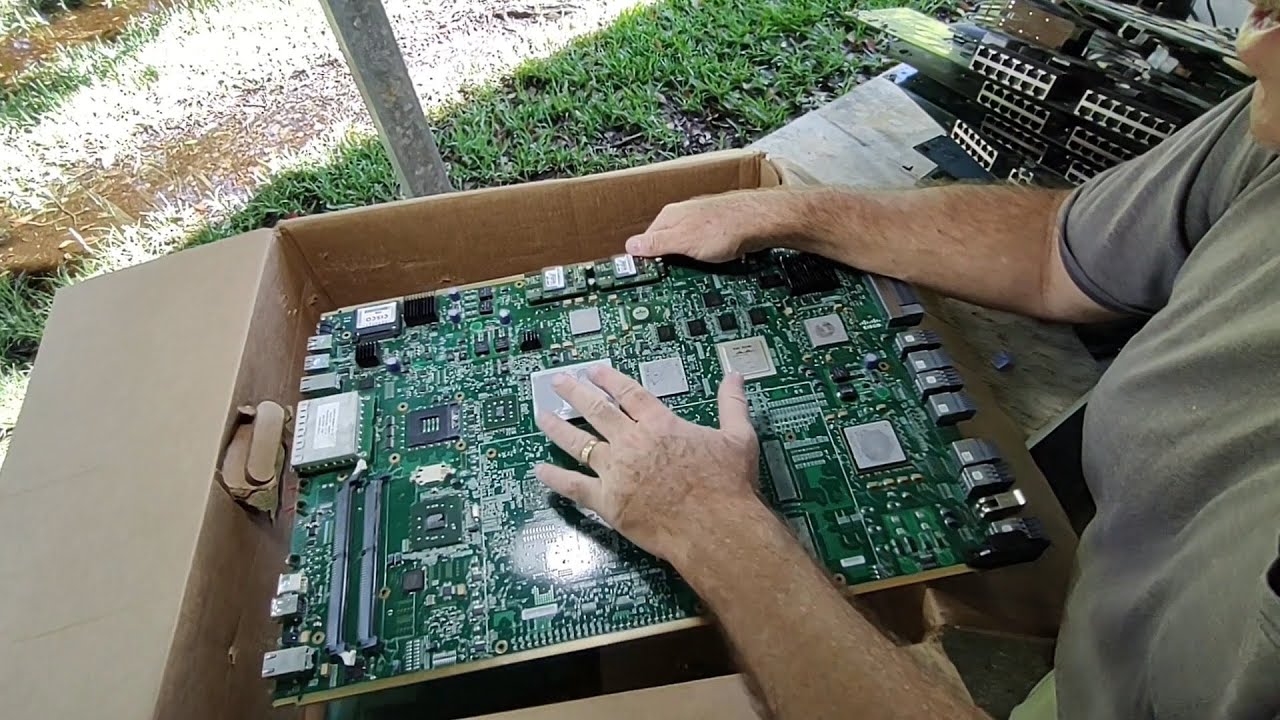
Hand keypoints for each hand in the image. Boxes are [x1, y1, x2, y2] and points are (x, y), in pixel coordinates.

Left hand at [533, 365, 761, 563]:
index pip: (628, 393)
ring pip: (578, 443)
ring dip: (557, 427)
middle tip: (558, 382)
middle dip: (574, 393)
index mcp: (660, 424)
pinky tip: (538, 471)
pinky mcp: (608, 501)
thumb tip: (734, 377)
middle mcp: (632, 442)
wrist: (715, 526)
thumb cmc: (727, 485)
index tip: (593, 371)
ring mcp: (616, 471)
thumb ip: (732, 405)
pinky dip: (554, 478)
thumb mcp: (738, 437)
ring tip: (541, 416)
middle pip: (596, 410)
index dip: (608, 379)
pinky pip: (573, 486)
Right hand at [624, 189, 804, 261]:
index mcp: (670, 217)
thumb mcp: (684, 241)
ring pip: (685, 247)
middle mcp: (683, 215)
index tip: (646, 279)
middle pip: (666, 244)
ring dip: (687, 262)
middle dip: (669, 263)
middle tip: (672, 281)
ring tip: (693, 275)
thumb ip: (657, 244)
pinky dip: (704, 259)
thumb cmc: (726, 228)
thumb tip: (631, 246)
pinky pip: (703, 248)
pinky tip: (711, 265)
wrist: (761, 222)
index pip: (646, 241)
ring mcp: (701, 221)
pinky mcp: (718, 230)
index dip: (646, 261)